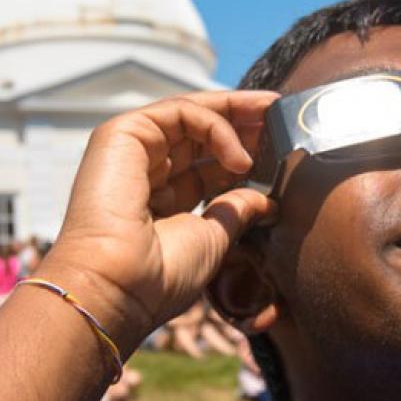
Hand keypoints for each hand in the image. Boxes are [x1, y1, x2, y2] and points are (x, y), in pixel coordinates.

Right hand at [37, 91, 279, 354]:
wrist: (118, 286)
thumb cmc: (160, 276)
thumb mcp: (214, 238)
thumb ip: (237, 210)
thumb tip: (267, 200)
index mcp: (163, 199)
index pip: (209, 163)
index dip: (244, 152)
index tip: (282, 146)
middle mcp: (146, 171)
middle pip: (202, 134)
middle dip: (245, 124)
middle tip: (283, 119)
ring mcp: (132, 150)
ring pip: (192, 115)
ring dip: (236, 115)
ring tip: (273, 122)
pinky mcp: (122, 134)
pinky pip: (180, 114)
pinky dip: (216, 127)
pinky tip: (240, 158)